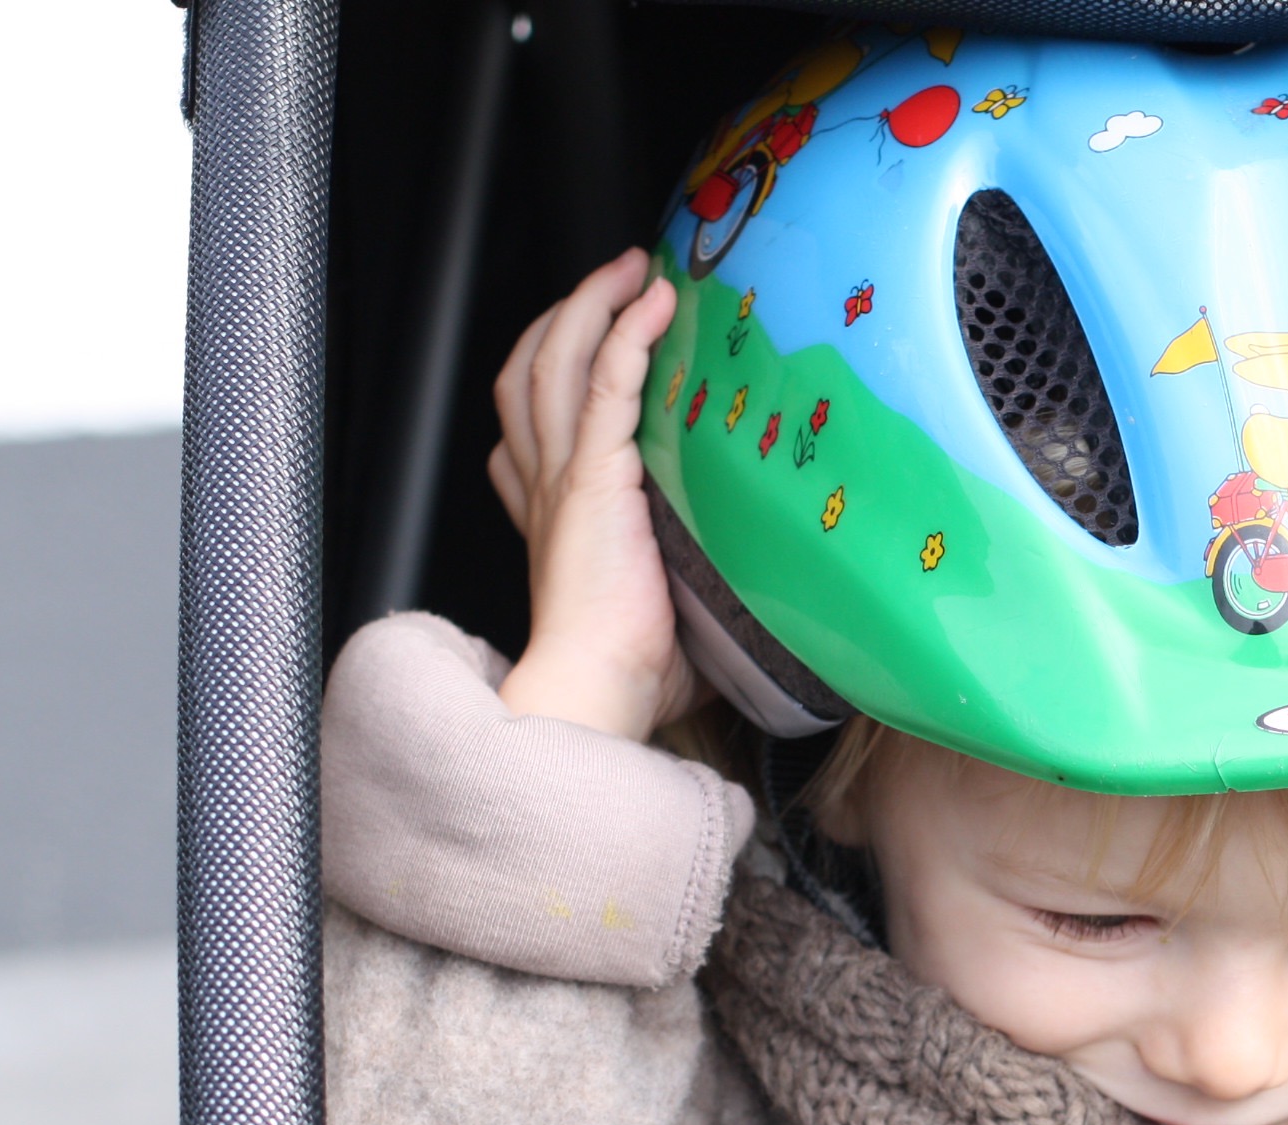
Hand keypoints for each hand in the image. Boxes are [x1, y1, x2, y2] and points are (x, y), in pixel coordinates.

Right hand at [487, 248, 701, 741]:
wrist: (599, 692)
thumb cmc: (632, 675)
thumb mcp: (663, 610)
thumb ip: (689, 580)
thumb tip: (759, 595)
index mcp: (554, 518)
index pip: (527, 430)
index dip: (550, 376)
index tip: (593, 347)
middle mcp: (546, 487)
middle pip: (531, 372)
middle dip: (568, 315)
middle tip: (616, 278)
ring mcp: (563, 477)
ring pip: (554, 360)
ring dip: (592, 303)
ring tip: (632, 269)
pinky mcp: (593, 476)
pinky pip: (604, 380)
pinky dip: (625, 330)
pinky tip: (651, 298)